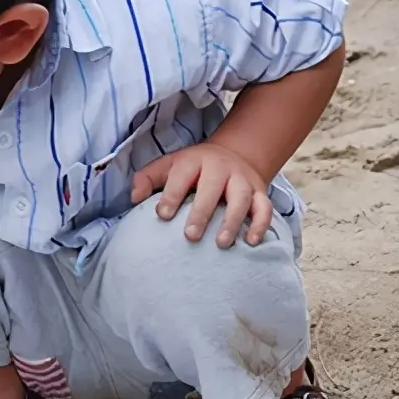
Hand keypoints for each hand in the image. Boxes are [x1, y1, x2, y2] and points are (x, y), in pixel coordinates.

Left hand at [131, 142, 272, 246]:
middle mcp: (220, 168)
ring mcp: (242, 180)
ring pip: (241, 198)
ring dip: (233, 221)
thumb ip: (147, 179)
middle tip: (190, 236)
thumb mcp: (168, 166)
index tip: (162, 216)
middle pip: (213, 187)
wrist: (234, 155)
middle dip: (202, 212)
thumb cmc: (192, 170)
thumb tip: (133, 198)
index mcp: (194, 161)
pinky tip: (250, 242)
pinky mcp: (259, 192)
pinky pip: (264, 208)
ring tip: (221, 243)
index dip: (171, 195)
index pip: (181, 176)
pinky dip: (261, 224)